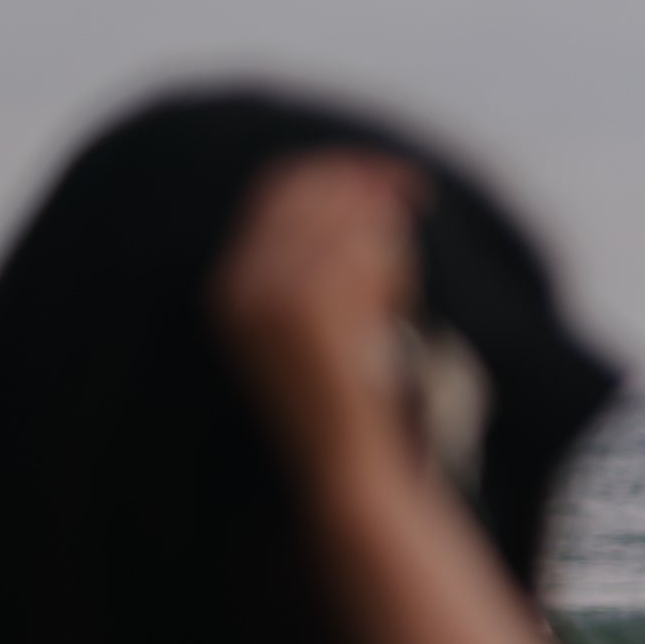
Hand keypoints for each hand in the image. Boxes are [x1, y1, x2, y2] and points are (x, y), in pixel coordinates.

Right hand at [209, 152, 423, 483]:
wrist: (344, 472)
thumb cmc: (347, 411)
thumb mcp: (326, 328)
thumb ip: (329, 266)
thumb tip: (373, 198)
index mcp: (228, 284)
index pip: (277, 189)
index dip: (335, 171)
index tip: (386, 174)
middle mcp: (238, 281)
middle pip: (311, 192)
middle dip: (367, 184)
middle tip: (417, 190)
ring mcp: (269, 291)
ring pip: (348, 222)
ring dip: (387, 250)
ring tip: (396, 299)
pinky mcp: (310, 306)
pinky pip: (370, 253)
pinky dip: (396, 274)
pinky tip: (396, 311)